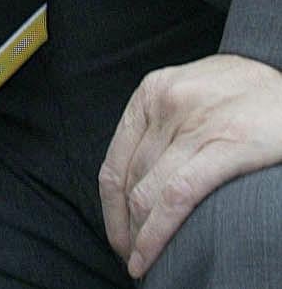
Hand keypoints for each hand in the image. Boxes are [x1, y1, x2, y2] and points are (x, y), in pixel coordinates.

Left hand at [99, 51, 281, 275]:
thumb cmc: (242, 92)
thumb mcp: (189, 93)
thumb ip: (163, 125)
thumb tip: (141, 177)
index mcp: (152, 92)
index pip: (115, 162)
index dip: (111, 208)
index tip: (118, 234)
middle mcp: (166, 106)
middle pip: (131, 183)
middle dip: (127, 227)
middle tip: (132, 254)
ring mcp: (193, 126)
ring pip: (148, 194)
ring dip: (140, 236)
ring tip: (142, 261)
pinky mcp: (224, 146)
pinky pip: (177, 197)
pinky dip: (157, 231)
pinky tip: (150, 253)